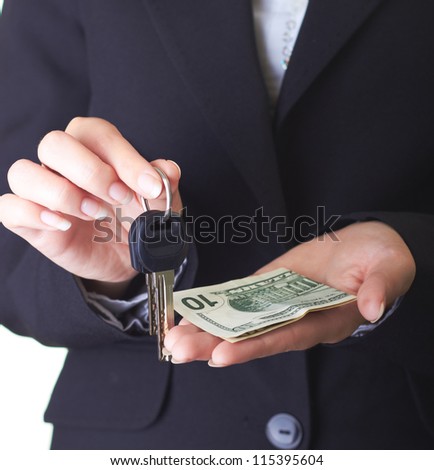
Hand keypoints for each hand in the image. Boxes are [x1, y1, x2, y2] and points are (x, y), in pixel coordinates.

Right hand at [0, 117, 181, 296]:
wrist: (126, 257)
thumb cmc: (137, 219)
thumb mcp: (158, 204)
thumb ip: (162, 185)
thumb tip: (168, 169)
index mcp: (95, 149)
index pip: (97, 133)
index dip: (124, 157)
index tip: (150, 186)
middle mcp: (63, 164)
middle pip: (54, 143)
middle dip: (90, 171)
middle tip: (119, 198)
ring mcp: (43, 191)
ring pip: (23, 172)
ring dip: (61, 194)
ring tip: (94, 213)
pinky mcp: (29, 220)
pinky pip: (9, 207)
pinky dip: (32, 213)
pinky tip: (63, 225)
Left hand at [165, 221, 415, 365]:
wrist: (366, 244)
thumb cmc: (381, 260)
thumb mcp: (388, 270)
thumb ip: (380, 288)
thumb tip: (373, 307)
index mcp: (324, 321)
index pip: (285, 338)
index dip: (254, 346)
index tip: (222, 354)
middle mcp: (296, 319)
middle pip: (252, 336)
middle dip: (215, 345)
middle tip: (178, 350)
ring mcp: (279, 303)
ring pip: (240, 320)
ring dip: (207, 329)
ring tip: (173, 337)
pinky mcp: (269, 285)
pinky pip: (240, 297)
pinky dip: (216, 304)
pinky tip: (191, 311)